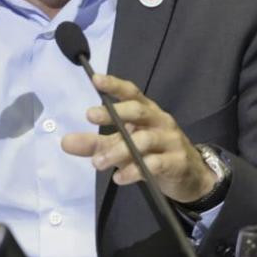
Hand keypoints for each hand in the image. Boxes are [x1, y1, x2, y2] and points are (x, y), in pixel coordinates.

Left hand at [60, 73, 214, 203]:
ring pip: (144, 140)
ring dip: (118, 150)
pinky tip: (119, 178)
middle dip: (114, 113)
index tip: (95, 79)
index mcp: (147, 112)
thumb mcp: (123, 148)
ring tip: (97, 163)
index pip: (132, 93)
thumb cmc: (153, 155)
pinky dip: (135, 171)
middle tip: (89, 115)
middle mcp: (159, 121)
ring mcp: (170, 141)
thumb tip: (65, 142)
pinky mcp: (177, 162)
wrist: (191, 176)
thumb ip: (96, 144)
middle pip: (138, 111)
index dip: (114, 85)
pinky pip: (156, 164)